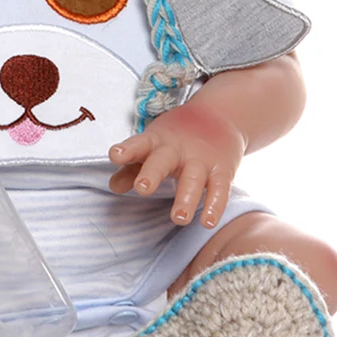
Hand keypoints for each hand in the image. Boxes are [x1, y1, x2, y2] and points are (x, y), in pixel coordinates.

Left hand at [107, 102, 245, 227]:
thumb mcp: (152, 145)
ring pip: (193, 178)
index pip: (139, 144)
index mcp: (156, 141)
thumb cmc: (176, 136)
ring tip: (179, 218)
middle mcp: (177, 149)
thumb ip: (131, 168)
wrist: (220, 114)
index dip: (127, 150)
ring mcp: (200, 159)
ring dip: (186, 198)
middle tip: (142, 188)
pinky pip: (220, 189)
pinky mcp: (222, 170)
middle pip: (163, 160)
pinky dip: (214, 206)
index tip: (115, 155)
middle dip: (152, 173)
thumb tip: (114, 187)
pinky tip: (208, 222)